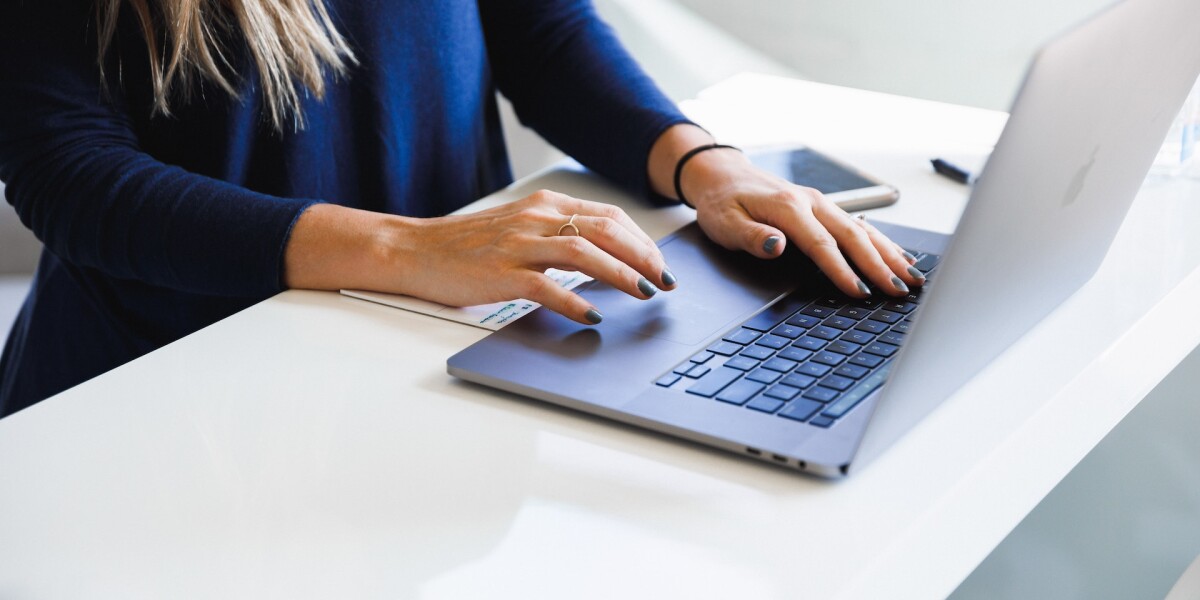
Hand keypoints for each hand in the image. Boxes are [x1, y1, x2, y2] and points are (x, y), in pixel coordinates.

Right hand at [284, 191, 676, 324]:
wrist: (415, 250)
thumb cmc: (467, 246)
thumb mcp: (520, 228)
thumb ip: (558, 235)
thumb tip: (605, 258)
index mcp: (544, 205)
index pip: (608, 215)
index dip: (642, 240)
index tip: (661, 263)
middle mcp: (536, 218)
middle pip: (605, 230)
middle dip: (643, 256)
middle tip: (665, 281)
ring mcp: (518, 245)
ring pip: (584, 252)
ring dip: (621, 274)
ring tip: (644, 293)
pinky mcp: (501, 273)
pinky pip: (547, 287)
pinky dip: (575, 301)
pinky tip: (593, 316)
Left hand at [649, 125, 923, 297]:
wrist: (723, 175)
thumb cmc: (722, 203)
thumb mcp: (725, 223)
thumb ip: (752, 237)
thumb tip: (777, 246)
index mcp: (788, 207)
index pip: (822, 244)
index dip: (842, 270)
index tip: (859, 292)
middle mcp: (811, 202)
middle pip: (853, 236)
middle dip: (879, 265)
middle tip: (900, 291)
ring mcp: (821, 203)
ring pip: (863, 229)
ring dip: (889, 254)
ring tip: (912, 277)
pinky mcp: (824, 207)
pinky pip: (860, 225)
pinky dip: (882, 242)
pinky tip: (899, 257)